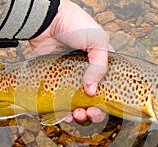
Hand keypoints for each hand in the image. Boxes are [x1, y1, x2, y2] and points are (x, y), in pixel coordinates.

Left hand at [29, 0, 107, 122]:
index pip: (110, 87)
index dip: (108, 101)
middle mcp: (88, 74)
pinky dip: (63, 110)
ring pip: (78, 103)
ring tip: (76, 115)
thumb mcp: (97, 40)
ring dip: (79, 114)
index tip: (101, 106)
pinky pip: (60, 100)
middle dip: (94, 111)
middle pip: (95, 99)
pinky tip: (64, 114)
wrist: (47, 21)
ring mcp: (72, 78)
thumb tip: (91, 91)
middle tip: (88, 113)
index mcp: (102, 65)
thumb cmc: (75, 24)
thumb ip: (99, 65)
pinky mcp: (56, 80)